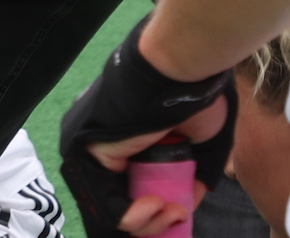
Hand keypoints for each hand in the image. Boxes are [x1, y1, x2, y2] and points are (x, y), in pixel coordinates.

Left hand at [60, 22, 237, 237]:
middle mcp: (99, 144)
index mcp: (123, 138)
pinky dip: (134, 218)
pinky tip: (158, 206)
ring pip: (111, 211)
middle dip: (150, 223)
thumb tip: (185, 203)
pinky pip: (107, 205)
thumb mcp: (200, 142)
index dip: (152, 213)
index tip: (179, 211)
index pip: (126, 190)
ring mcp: (89, 148)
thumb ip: (193, 173)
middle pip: (116, 204)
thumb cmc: (195, 95)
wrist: (183, 68)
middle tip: (176, 216)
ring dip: (147, 224)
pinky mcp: (89, 152)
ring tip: (172, 211)